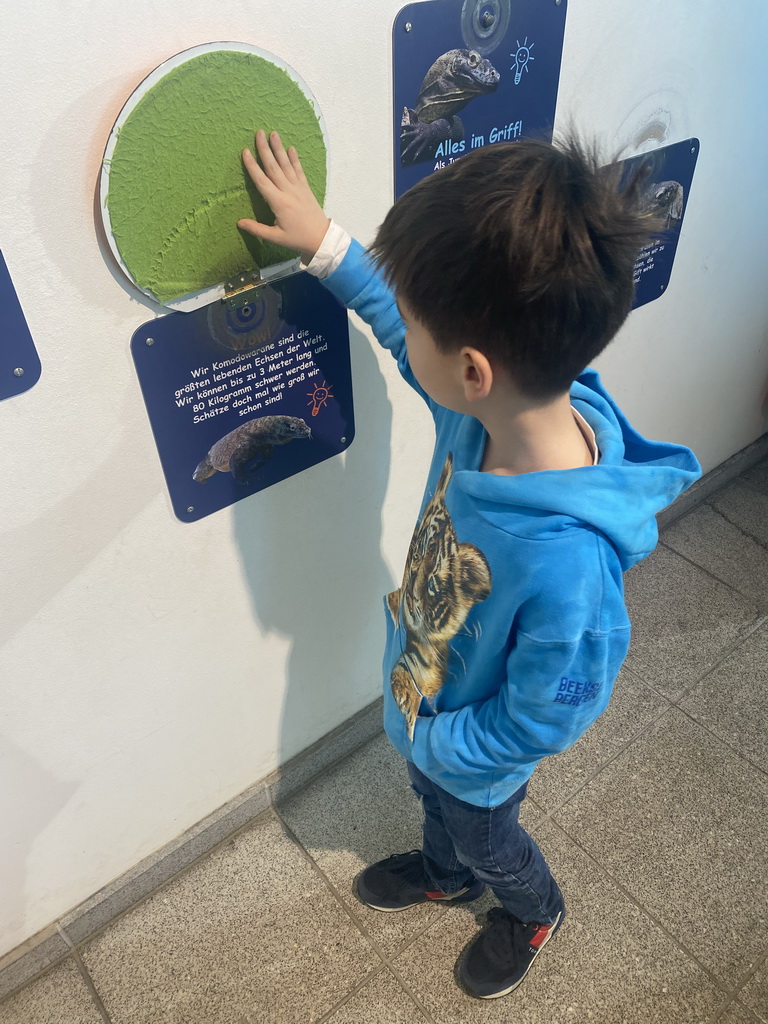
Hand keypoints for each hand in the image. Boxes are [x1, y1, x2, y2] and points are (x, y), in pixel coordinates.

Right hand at [238, 130, 329, 263]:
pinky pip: (299, 170)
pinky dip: (294, 159)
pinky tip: (291, 148)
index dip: (252, 166)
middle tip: (258, 133)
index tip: (245, 152)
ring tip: (273, 134)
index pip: (262, 181)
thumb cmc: (297, 239)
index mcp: (278, 203)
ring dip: (279, 148)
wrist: (321, 238)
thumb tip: (239, 222)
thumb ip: (257, 229)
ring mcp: (298, 188)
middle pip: (273, 167)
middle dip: (265, 149)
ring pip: (286, 165)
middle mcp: (288, 191)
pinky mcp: (306, 188)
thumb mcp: (276, 237)